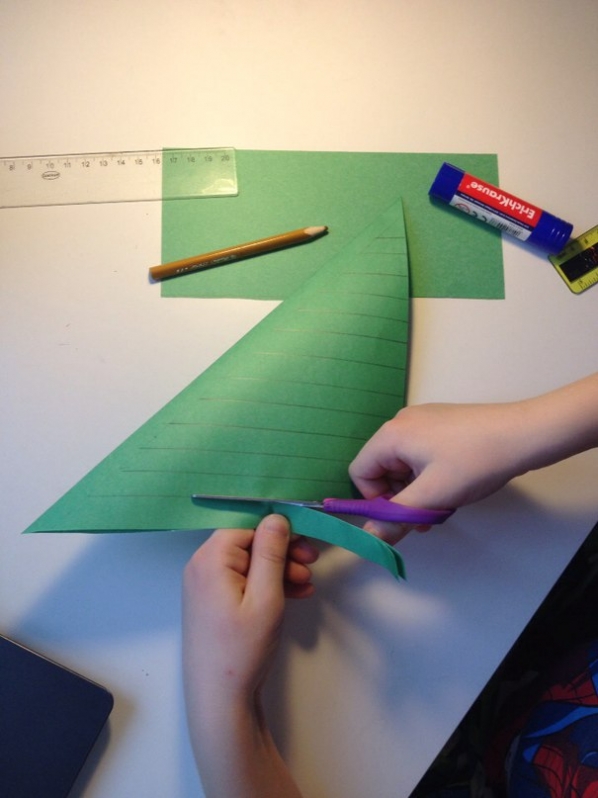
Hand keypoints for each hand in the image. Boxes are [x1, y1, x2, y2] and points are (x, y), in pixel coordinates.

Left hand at [183, 514, 314, 797]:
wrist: (219, 700)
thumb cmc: (242, 649)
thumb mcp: (266, 597)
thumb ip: (271, 553)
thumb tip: (276, 517)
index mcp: (210, 559)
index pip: (247, 527)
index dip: (278, 533)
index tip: (307, 546)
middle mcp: (201, 566)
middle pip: (247, 543)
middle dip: (282, 552)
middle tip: (312, 563)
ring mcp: (205, 586)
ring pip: (248, 563)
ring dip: (278, 569)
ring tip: (306, 583)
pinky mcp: (213, 603)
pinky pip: (243, 581)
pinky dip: (267, 585)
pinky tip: (294, 594)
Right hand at [349, 402, 529, 543]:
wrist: (524, 434)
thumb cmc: (474, 462)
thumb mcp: (432, 496)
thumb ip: (396, 518)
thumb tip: (368, 539)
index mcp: (391, 435)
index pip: (359, 471)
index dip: (374, 500)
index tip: (402, 517)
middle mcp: (402, 422)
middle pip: (381, 468)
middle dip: (398, 498)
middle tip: (424, 518)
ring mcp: (423, 420)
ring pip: (403, 464)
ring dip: (416, 490)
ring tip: (443, 504)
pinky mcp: (442, 423)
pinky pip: (421, 454)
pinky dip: (429, 475)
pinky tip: (453, 485)